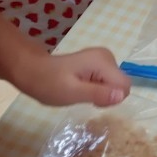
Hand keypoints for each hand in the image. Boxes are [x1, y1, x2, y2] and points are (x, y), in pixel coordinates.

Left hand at [9, 47, 130, 106]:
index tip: (92, 100)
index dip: (111, 98)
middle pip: (121, 84)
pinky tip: (83, 88)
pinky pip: (108, 81)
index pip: (124, 86)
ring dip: (101, 93)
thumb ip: (97, 93)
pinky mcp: (99, 63)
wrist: (32, 71)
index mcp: (102, 61)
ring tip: (81, 92)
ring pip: (115, 84)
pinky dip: (98, 89)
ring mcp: (103, 59)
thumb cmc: (49, 83)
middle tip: (83, 96)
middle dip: (106, 96)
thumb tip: (121, 95)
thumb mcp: (72, 93)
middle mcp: (107, 56)